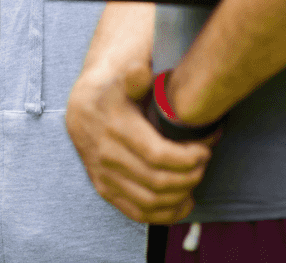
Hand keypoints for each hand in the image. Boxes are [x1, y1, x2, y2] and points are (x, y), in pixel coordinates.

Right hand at [67, 56, 212, 223]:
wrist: (81, 109)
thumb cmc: (113, 93)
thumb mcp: (124, 80)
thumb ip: (137, 77)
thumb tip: (141, 71)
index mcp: (116, 127)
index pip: (158, 155)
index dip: (188, 158)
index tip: (204, 150)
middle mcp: (108, 155)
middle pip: (158, 181)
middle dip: (190, 176)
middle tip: (204, 163)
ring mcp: (105, 176)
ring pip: (150, 200)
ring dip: (180, 195)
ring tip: (195, 179)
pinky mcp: (105, 190)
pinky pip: (137, 213)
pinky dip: (164, 214)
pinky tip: (183, 203)